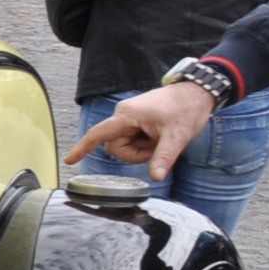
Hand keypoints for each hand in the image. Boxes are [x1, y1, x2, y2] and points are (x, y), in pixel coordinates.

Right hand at [66, 81, 213, 181]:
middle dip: (136, 153)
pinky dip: (146, 142)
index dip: (83, 148)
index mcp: (127, 116)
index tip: (69, 160)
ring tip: (162, 138)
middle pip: (117, 146)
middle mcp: (123, 115)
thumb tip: (156, 178)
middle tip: (158, 146)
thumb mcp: (177, 136)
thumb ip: (163, 157)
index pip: (98, 135)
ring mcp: (130, 116)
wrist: (199, 92)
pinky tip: (160, 135)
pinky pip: (133, 138)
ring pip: (126, 144)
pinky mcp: (136, 119)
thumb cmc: (187, 109)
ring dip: (143, 148)